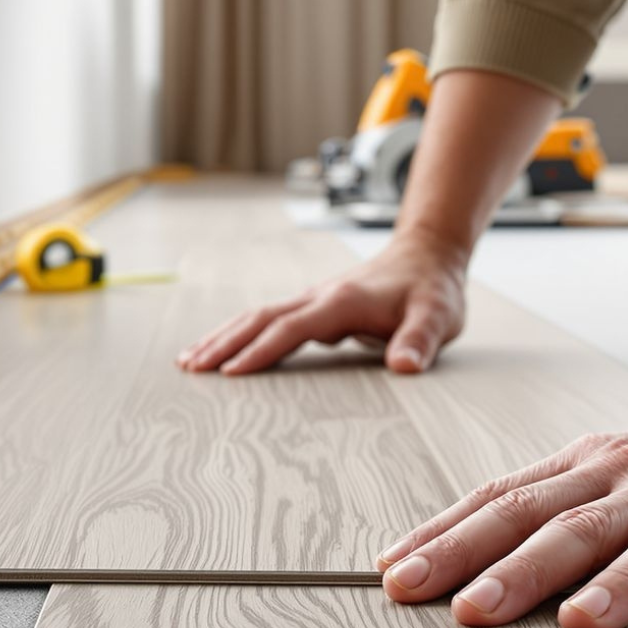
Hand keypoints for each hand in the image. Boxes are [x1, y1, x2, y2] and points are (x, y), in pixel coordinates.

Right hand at [176, 232, 467, 374]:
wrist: (429, 254)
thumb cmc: (433, 290)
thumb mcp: (438, 317)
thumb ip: (420, 340)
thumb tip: (405, 367)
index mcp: (342, 301)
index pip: (292, 328)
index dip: (261, 351)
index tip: (230, 373)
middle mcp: (320, 296)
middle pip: (261, 318)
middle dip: (223, 343)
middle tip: (189, 368)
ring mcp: (314, 299)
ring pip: (259, 316)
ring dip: (224, 337)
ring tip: (189, 361)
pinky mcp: (315, 305)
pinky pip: (269, 319)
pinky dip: (241, 333)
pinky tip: (225, 348)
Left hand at [374, 389, 627, 627]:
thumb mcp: (606, 472)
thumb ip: (533, 510)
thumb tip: (430, 559)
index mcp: (597, 471)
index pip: (510, 503)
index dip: (451, 539)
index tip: (395, 577)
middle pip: (573, 526)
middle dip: (515, 569)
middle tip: (464, 612)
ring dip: (624, 583)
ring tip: (584, 620)